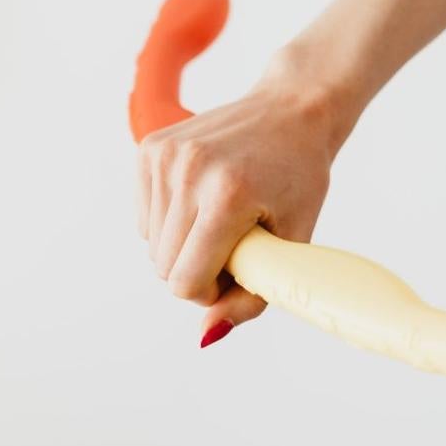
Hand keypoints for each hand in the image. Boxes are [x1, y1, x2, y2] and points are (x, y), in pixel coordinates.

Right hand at [135, 54, 353, 343]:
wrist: (293, 108)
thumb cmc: (300, 175)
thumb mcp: (295, 237)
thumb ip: (254, 294)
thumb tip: (207, 337)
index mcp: (227, 194)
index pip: (185, 282)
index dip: (210, 293)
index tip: (237, 274)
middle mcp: (188, 171)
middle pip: (165, 267)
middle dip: (198, 271)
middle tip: (237, 243)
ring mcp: (164, 156)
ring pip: (152, 245)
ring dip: (184, 246)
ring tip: (224, 218)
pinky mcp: (150, 148)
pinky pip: (145, 218)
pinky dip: (171, 222)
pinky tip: (204, 199)